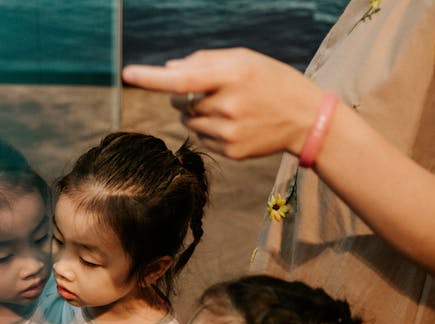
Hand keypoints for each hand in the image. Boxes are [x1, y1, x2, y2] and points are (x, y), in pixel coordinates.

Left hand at [122, 48, 324, 159]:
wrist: (307, 119)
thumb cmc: (272, 81)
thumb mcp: (245, 60)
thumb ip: (204, 61)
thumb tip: (168, 69)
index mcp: (233, 76)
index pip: (182, 80)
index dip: (152, 78)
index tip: (127, 73)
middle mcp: (229, 106)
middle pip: (180, 102)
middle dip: (182, 96)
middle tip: (208, 91)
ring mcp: (229, 133)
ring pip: (188, 122)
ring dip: (196, 113)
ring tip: (228, 108)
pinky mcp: (231, 152)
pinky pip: (201, 139)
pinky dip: (208, 130)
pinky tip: (234, 125)